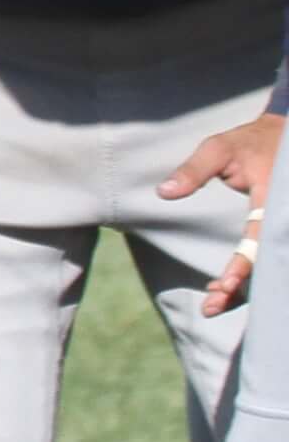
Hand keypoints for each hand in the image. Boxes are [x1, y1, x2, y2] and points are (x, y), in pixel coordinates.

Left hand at [161, 111, 279, 315]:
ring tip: (213, 305)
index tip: (223, 285)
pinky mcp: (277, 227)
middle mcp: (281, 216)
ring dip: (243, 286)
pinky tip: (225, 286)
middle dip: (241, 287)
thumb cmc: (248, 142)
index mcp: (271, 198)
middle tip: (211, 307)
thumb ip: (193, 170)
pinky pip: (265, 254)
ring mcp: (281, 224)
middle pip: (265, 260)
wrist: (283, 134)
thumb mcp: (218, 148)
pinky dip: (247, 272)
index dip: (243, 265)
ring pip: (268, 262)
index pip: (258, 238)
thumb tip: (164, 193)